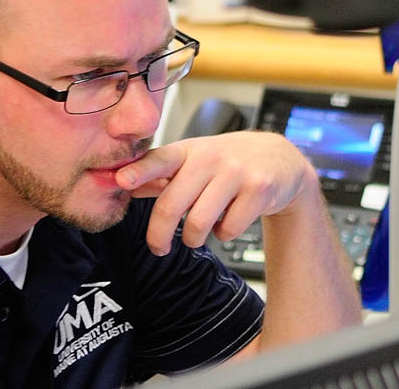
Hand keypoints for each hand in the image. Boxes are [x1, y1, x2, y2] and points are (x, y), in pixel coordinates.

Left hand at [115, 131, 317, 255]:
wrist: (280, 159)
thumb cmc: (226, 162)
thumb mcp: (193, 160)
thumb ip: (158, 174)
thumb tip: (118, 182)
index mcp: (188, 150)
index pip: (158, 159)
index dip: (139, 171)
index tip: (121, 181)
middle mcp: (209, 157)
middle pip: (172, 204)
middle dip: (159, 235)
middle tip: (158, 248)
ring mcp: (235, 172)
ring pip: (198, 223)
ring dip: (193, 238)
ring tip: (196, 234)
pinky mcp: (258, 190)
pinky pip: (228, 229)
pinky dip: (223, 234)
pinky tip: (228, 221)